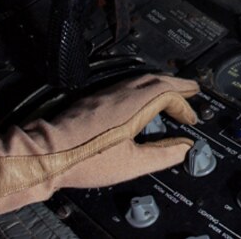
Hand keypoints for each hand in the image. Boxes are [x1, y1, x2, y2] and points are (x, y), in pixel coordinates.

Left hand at [0, 74, 198, 218]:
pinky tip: (142, 96)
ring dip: (161, 82)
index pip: (169, 95)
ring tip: (173, 89)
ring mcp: (108, 92)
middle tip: (193, 89)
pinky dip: (144, 85)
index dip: (184, 107)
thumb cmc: (87, 158)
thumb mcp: (131, 163)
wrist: (47, 153)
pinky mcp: (95, 98)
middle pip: (158, 79)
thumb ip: (162, 155)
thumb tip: (184, 149)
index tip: (191, 120)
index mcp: (136, 105)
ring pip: (142, 78)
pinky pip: (128, 82)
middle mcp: (123, 93)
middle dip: (179, 84)